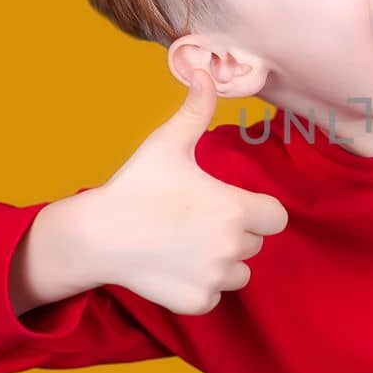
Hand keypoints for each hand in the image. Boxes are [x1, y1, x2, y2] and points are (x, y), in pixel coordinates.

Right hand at [80, 71, 288, 314]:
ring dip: (222, 261)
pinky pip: (215, 295)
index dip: (256, 210)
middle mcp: (233, 246)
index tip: (229, 204)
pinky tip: (174, 265)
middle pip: (255, 242)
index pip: (275, 217)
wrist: (96, 236)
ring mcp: (216, 277)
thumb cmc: (135, 186)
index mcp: (236, 209)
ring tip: (186, 243)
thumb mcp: (167, 143)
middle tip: (195, 220)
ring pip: (239, 272)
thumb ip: (196, 109)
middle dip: (234, 232)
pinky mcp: (198, 301)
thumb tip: (205, 70)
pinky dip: (201, 285)